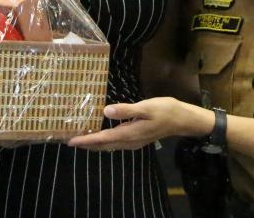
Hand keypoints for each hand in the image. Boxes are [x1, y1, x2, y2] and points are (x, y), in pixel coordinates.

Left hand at [67, 97, 212, 150]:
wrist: (182, 120)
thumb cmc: (165, 111)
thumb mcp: (146, 107)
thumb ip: (126, 110)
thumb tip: (106, 111)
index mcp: (129, 134)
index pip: (102, 139)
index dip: (86, 141)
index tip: (71, 142)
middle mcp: (129, 141)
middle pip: (104, 145)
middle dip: (87, 144)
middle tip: (71, 142)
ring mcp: (134, 141)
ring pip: (110, 145)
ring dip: (95, 144)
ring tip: (82, 139)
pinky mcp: (137, 138)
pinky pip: (116, 142)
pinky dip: (105, 140)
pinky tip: (102, 134)